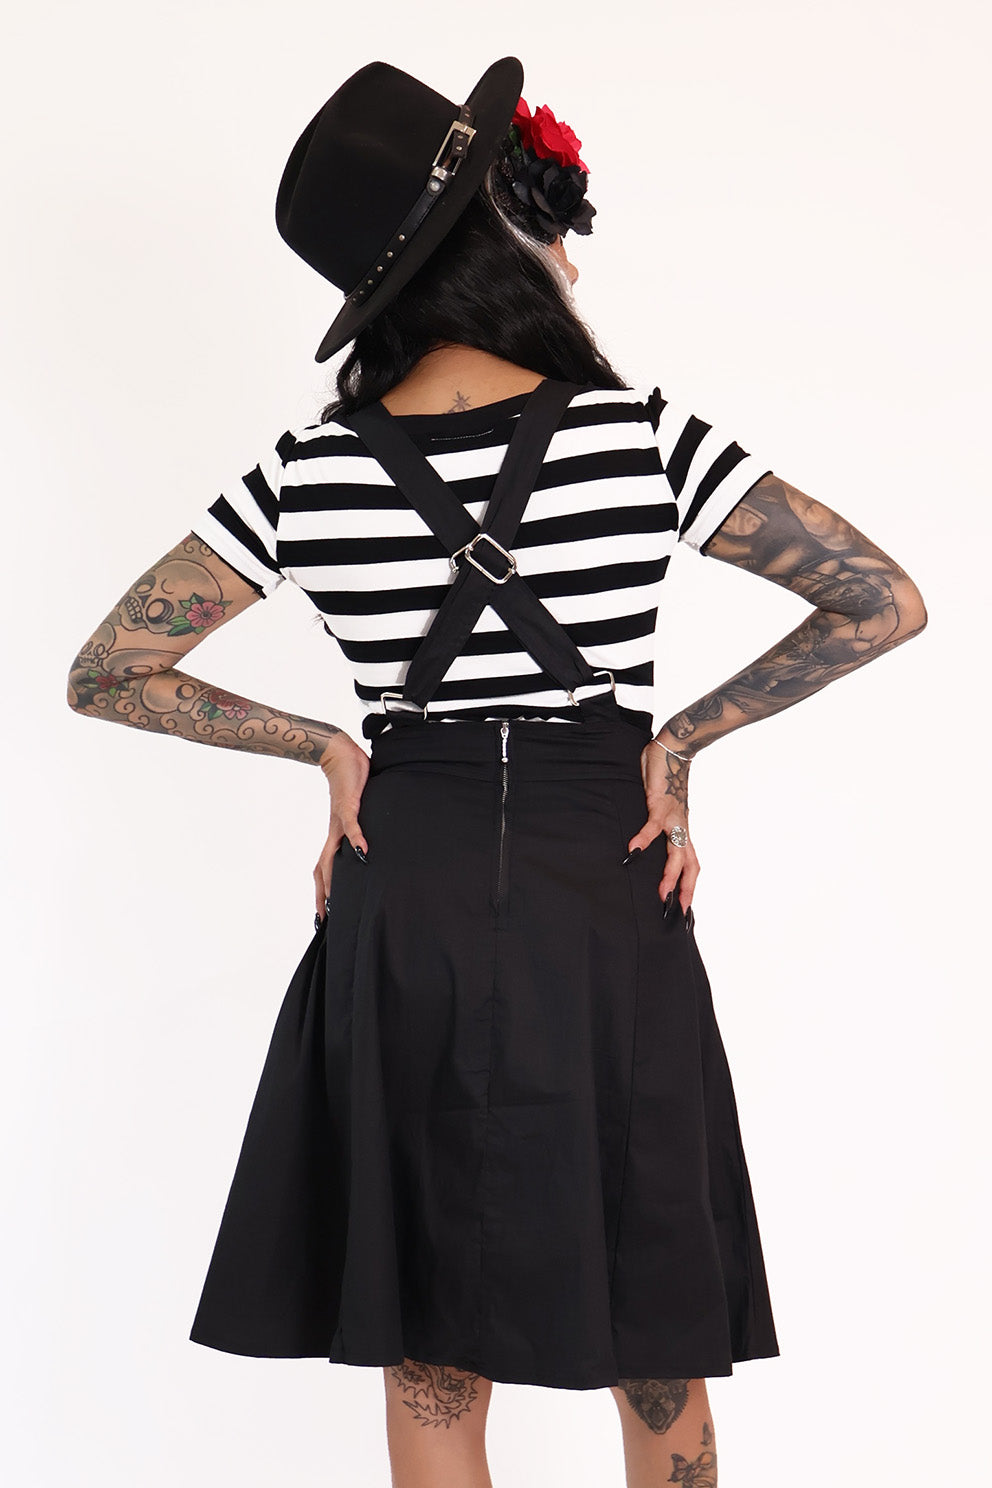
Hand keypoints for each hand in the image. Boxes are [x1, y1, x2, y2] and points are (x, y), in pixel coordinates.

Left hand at [313, 733, 370, 921]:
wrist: (339, 753)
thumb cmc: (349, 782)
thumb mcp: (355, 811)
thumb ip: (360, 826)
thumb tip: (370, 842)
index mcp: (334, 837)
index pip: (324, 870)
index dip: (322, 894)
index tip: (323, 917)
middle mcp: (333, 834)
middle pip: (322, 872)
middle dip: (322, 898)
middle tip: (322, 922)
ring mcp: (338, 822)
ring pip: (330, 857)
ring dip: (332, 880)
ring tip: (334, 901)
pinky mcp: (348, 806)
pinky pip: (352, 827)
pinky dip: (357, 840)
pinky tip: (364, 853)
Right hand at [627, 735, 699, 916]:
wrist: (673, 750)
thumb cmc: (665, 779)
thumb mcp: (662, 809)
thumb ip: (656, 826)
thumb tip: (641, 841)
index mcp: (682, 830)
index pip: (692, 864)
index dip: (689, 886)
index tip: (685, 909)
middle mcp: (682, 828)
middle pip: (690, 865)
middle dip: (685, 890)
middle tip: (677, 912)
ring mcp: (673, 817)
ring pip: (676, 852)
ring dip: (670, 875)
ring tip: (661, 893)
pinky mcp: (660, 805)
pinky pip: (653, 826)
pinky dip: (644, 839)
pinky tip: (633, 851)